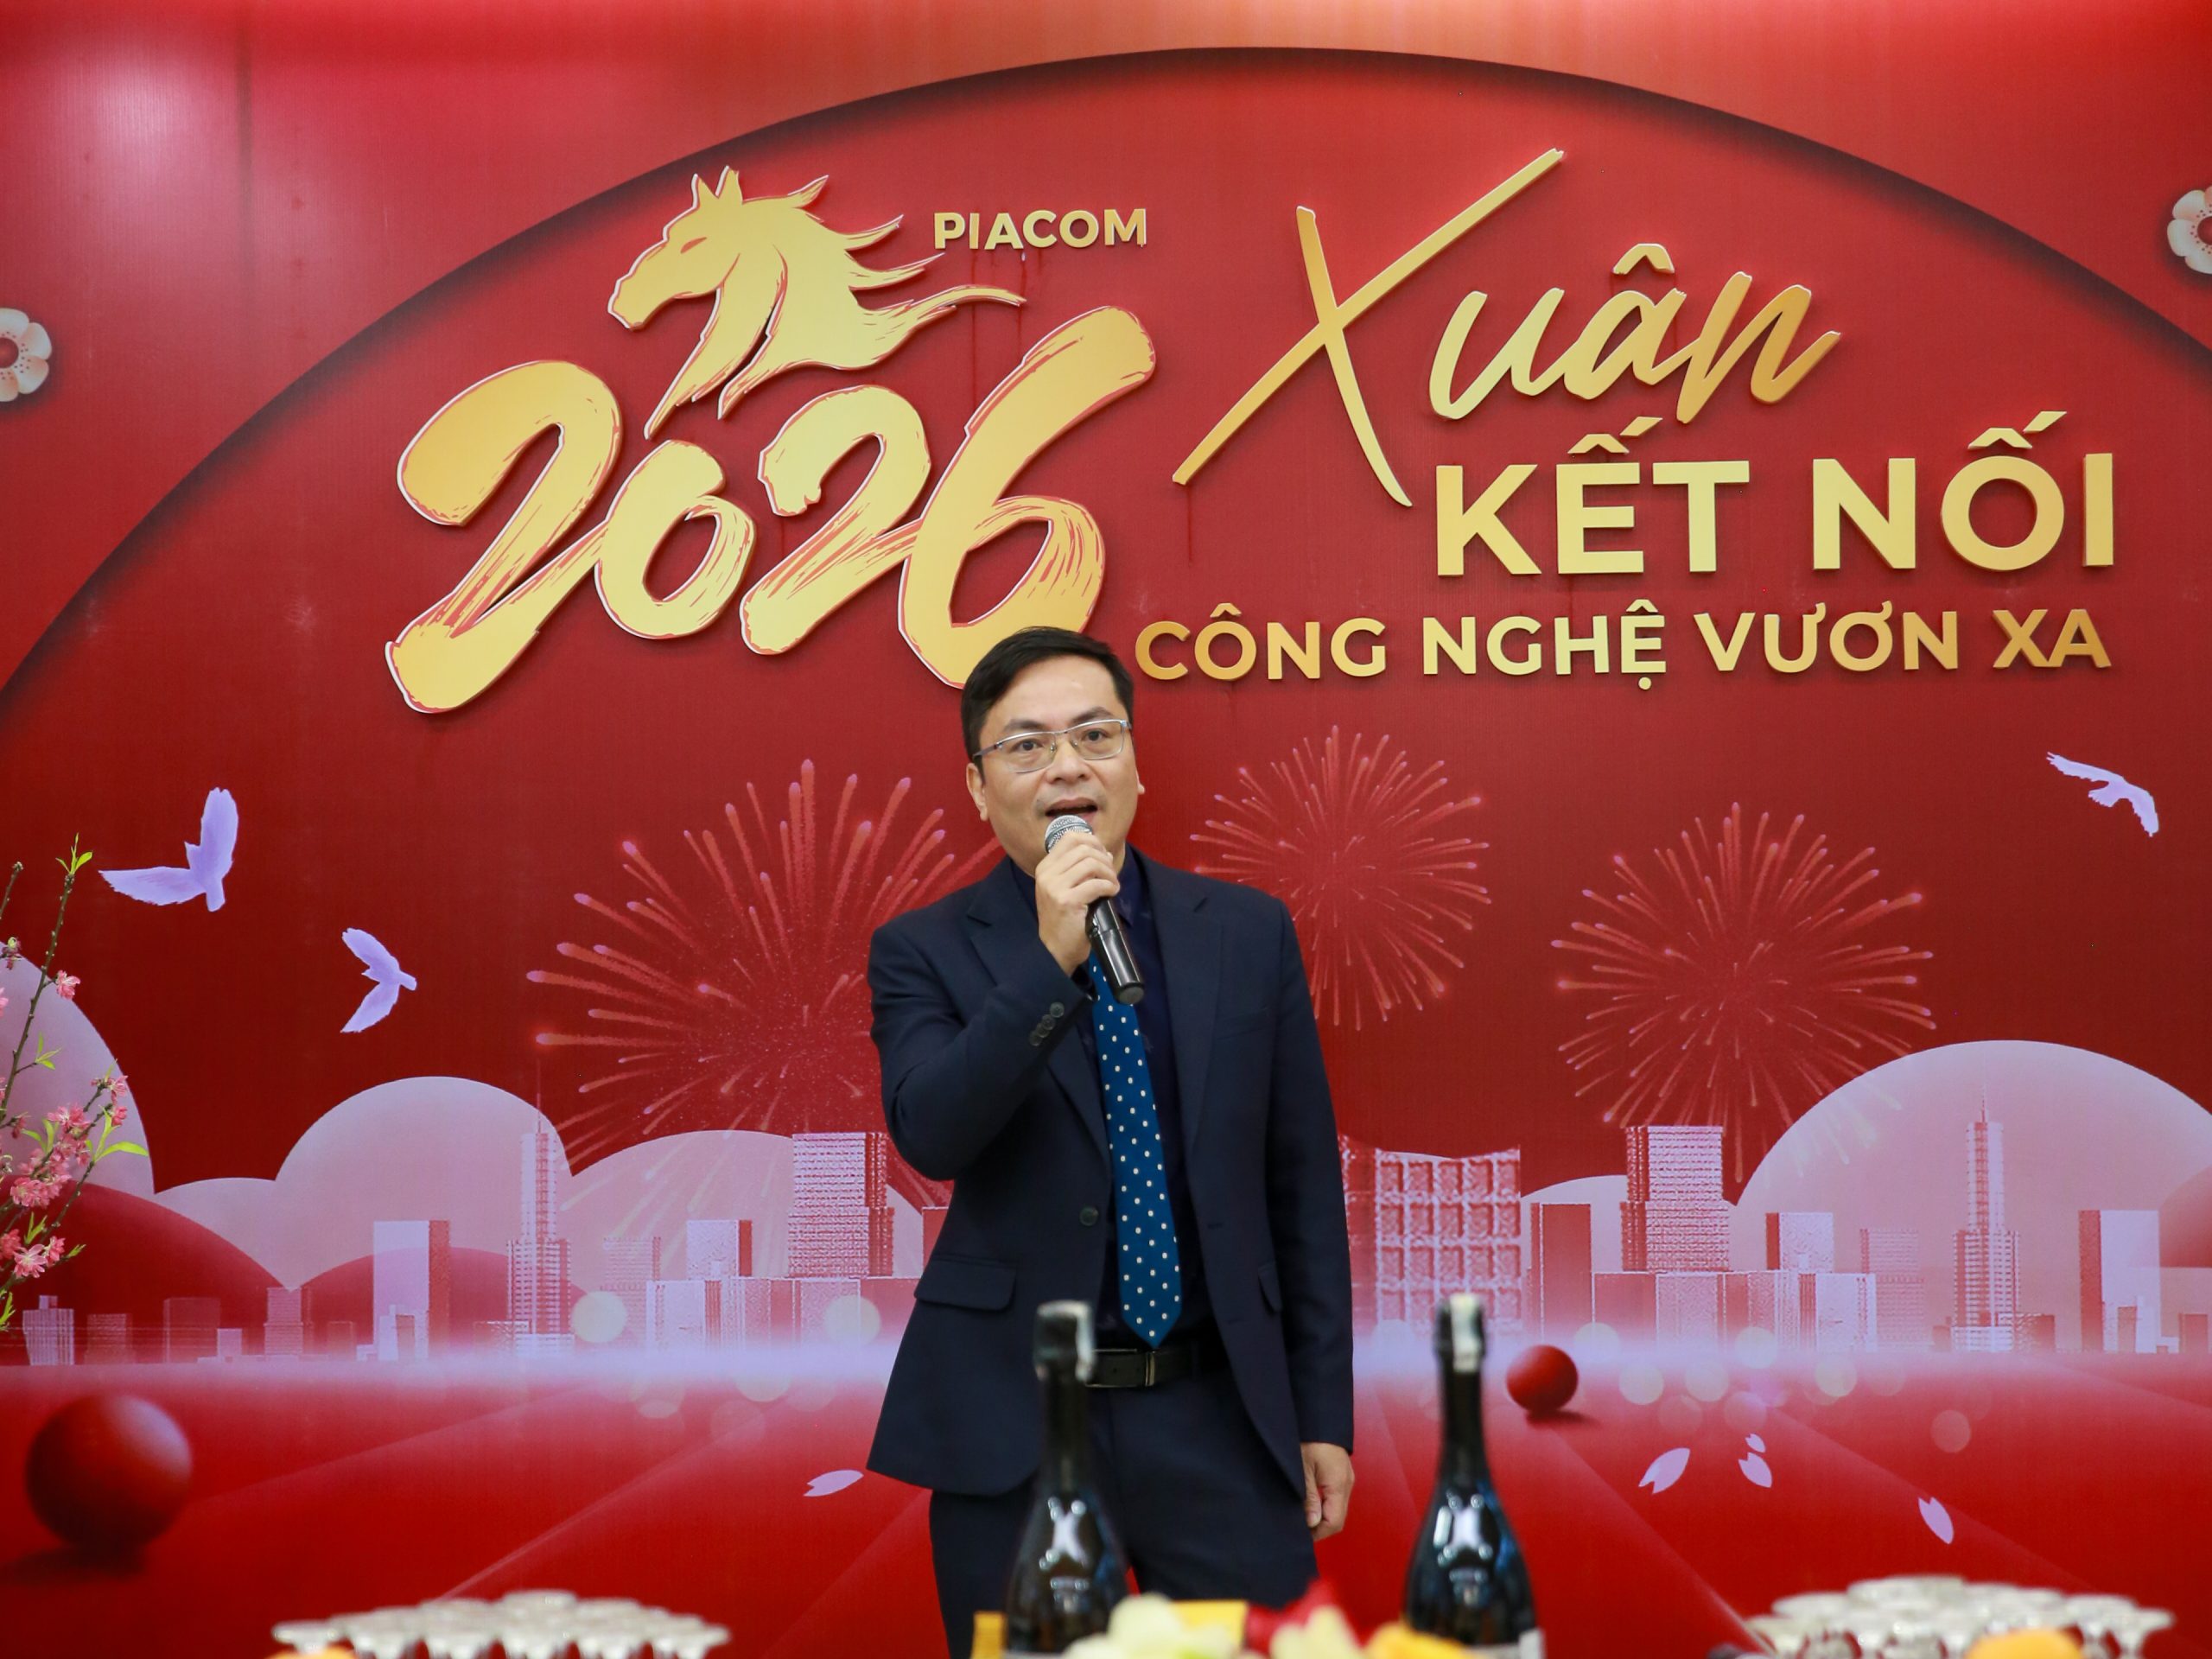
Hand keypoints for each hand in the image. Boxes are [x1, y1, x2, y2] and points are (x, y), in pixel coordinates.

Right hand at [1034, 830, 1118, 973]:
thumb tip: (1103, 852)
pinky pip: (1096, 884)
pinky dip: (1109, 886)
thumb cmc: (1062, 919)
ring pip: (1090, 864)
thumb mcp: (1063, 888)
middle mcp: (1046, 874)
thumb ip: (1077, 869)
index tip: (1104, 854)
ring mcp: (1054, 887)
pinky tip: (1111, 893)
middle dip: (1104, 859)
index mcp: (1045, 867)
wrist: (1054, 949)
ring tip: (1113, 884)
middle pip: (1083, 848)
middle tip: (1111, 873)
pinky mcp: (1067, 901)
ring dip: (1109, 873)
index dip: (1092, 841)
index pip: (1070, 837)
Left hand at [1301, 1442, 1352, 1540]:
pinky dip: (1326, 1505)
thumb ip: (1309, 1498)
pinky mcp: (1342, 1474)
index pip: (1334, 1522)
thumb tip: (1312, 1523)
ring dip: (1323, 1516)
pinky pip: (1337, 1497)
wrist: (1321, 1418)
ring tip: (1303, 1516)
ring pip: (1338, 1508)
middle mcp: (1347, 1485)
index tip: (1301, 1534)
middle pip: (1338, 1517)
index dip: (1318, 1532)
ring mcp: (1347, 1479)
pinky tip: (1312, 1503)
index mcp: (1339, 1486)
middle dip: (1320, 1527)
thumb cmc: (1310, 1441)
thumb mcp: (1303, 1470)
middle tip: (1300, 1528)